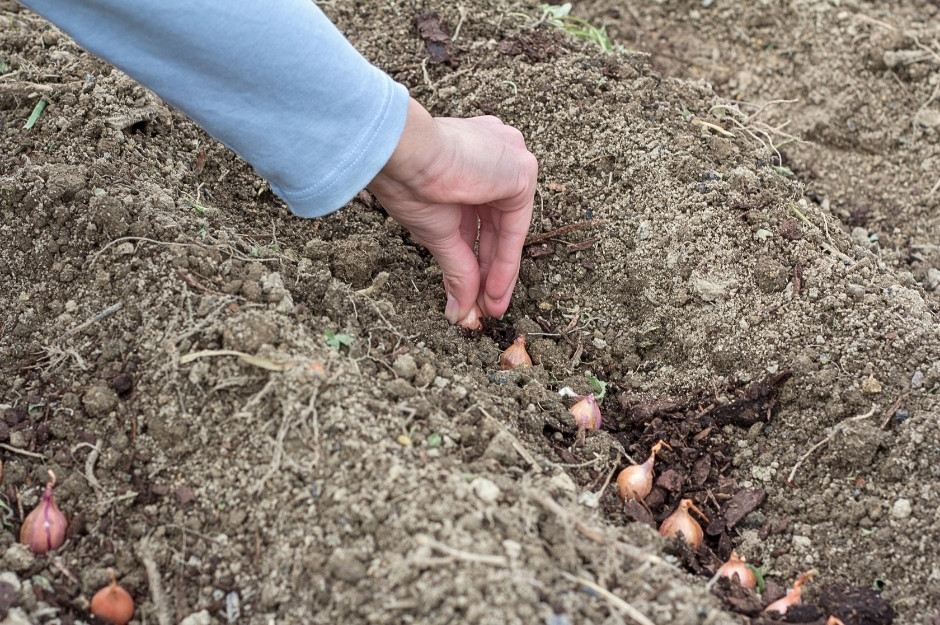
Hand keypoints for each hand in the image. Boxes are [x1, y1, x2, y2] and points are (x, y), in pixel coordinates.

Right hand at [367, 98, 536, 325]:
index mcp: (469, 161)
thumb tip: (458, 309)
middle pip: (497, 227)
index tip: (470, 296)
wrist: (404, 155)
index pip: (480, 220)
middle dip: (490, 272)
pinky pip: (516, 226)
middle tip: (484, 308)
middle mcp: (494, 156)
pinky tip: (493, 288)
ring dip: (499, 273)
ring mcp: (509, 159)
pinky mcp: (521, 170)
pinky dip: (506, 261)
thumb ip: (456, 269)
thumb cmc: (408, 180)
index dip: (476, 260)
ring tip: (489, 306)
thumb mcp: (437, 232)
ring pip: (508, 229)